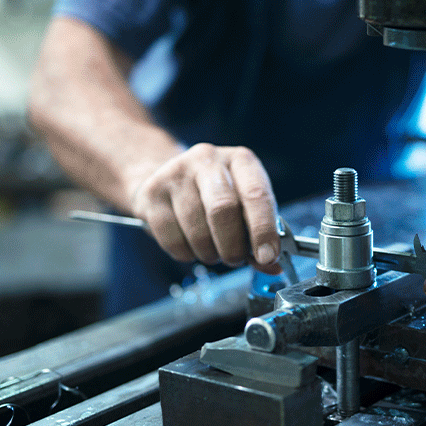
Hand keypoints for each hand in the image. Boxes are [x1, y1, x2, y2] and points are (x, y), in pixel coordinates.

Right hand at [131, 143, 280, 273]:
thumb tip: (272, 266)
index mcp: (240, 160)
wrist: (168, 179)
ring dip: (209, 253)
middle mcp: (208, 159)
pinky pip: (172, 239)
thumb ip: (259, 235)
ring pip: (197, 230)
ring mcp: (176, 173)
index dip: (263, 230)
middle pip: (223, 209)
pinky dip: (186, 253)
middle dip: (232, 246)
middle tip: (234, 259)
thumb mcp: (244, 206)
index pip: (256, 194)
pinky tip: (190, 246)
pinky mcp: (152, 193)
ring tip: (212, 250)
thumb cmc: (216, 196)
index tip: (267, 257)